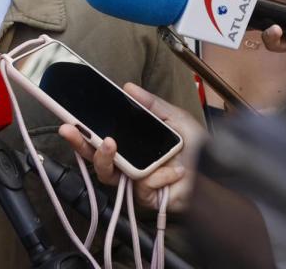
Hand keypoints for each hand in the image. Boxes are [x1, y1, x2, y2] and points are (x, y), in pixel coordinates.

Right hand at [58, 83, 206, 211]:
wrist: (218, 175)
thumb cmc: (197, 150)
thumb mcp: (175, 118)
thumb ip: (152, 104)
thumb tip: (128, 87)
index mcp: (131, 145)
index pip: (100, 138)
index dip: (82, 131)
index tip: (68, 118)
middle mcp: (128, 164)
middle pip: (94, 158)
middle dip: (78, 143)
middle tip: (69, 129)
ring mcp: (134, 183)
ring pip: (107, 174)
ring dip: (105, 158)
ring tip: (110, 143)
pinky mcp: (146, 198)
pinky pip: (141, 185)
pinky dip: (159, 175)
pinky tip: (175, 171)